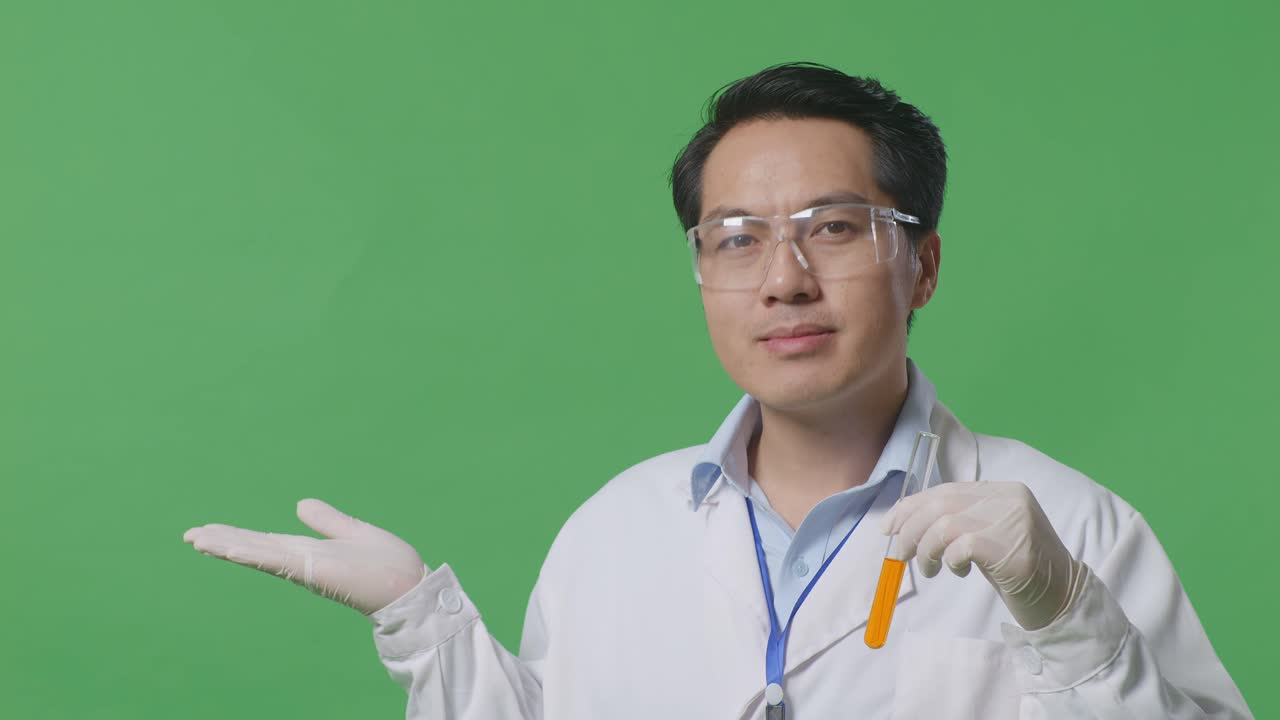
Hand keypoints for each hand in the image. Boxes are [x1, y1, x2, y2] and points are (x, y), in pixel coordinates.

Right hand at [183, 499, 426, 614]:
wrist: (408, 586)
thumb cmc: (389, 566)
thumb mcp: (354, 532)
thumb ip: (327, 521)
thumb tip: (300, 505)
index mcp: (309, 551)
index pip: (265, 542)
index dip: (236, 536)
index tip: (207, 531)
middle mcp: (301, 560)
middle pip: (254, 547)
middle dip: (222, 541)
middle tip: (189, 535)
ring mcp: (304, 567)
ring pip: (257, 554)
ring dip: (227, 546)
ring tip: (196, 538)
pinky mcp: (311, 571)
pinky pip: (275, 561)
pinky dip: (251, 553)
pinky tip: (228, 547)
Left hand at [881, 482, 1084, 630]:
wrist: (1061, 598)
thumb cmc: (1016, 569)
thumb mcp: (984, 536)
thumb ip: (955, 522)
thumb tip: (901, 522)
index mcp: (1002, 490)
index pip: (946, 490)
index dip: (911, 507)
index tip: (889, 527)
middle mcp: (1009, 498)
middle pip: (941, 503)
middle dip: (910, 529)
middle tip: (899, 554)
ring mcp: (1014, 521)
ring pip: (945, 524)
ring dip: (926, 549)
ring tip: (930, 569)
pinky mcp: (1013, 548)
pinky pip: (961, 546)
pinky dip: (949, 560)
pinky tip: (957, 571)